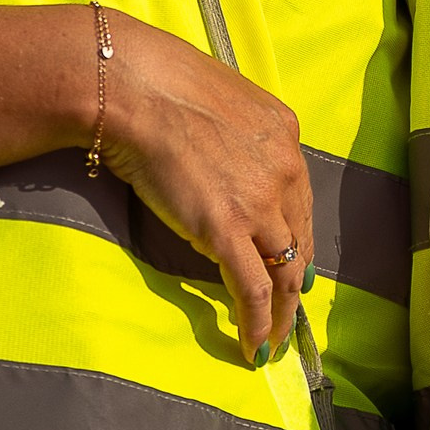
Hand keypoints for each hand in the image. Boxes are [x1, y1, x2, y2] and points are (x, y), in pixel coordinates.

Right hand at [0, 2, 311, 362]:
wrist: (129, 86)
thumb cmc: (154, 81)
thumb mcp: (215, 99)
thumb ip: (230, 134)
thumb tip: (218, 157)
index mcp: (283, 134)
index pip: (299, 199)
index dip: (295, 236)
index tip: (292, 261)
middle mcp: (283, 168)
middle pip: (300, 238)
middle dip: (297, 279)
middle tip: (289, 311)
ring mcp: (258, 201)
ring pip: (286, 271)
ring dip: (281, 313)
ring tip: (272, 341)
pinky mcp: (226, 230)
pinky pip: (252, 290)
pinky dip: (257, 324)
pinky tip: (252, 348)